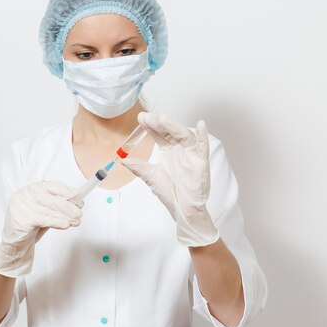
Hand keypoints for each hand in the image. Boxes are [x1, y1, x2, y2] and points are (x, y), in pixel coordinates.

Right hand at [0, 181, 83, 277]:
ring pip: (50, 210)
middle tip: (79, 213)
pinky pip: (44, 220)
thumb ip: (57, 204)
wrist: (14, 240)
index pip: (53, 185)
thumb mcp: (45, 210)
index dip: (68, 191)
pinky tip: (66, 225)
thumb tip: (76, 202)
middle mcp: (26, 194)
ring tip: (76, 221)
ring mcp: (22, 206)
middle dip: (69, 206)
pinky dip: (57, 222)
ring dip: (66, 217)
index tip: (79, 196)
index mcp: (32, 188)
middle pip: (52, 199)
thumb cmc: (31, 223)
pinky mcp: (22, 219)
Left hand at [121, 112, 219, 246]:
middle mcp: (179, 149)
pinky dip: (203, 136)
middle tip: (148, 117)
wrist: (182, 209)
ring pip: (183, 135)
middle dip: (158, 123)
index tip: (141, 118)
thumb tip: (123, 160)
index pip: (159, 134)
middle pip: (169, 131)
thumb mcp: (150, 177)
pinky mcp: (201, 162)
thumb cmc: (171, 192)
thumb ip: (138, 167)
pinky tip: (201, 125)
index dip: (150, 126)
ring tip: (163, 119)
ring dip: (174, 126)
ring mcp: (190, 154)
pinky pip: (203, 147)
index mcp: (168, 151)